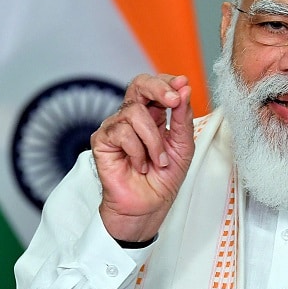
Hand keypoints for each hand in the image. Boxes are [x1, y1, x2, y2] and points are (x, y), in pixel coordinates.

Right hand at [90, 73, 194, 241]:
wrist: (148, 206)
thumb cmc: (163, 179)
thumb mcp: (183, 146)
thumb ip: (183, 118)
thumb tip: (185, 90)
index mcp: (153, 115)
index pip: (156, 86)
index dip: (168, 82)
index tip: (183, 84)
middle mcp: (133, 117)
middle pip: (139, 84)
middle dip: (159, 88)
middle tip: (174, 100)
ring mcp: (116, 127)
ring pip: (134, 113)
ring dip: (153, 140)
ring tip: (157, 161)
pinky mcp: (102, 141)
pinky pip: (122, 132)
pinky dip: (137, 151)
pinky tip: (139, 166)